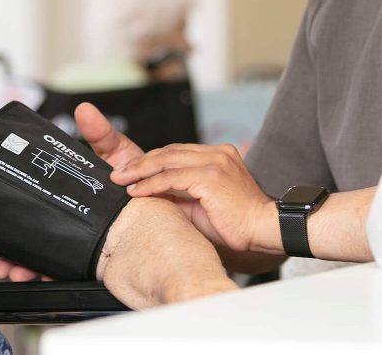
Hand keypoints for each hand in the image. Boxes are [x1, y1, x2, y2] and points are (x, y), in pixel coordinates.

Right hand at [0, 103, 142, 281]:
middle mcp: (69, 221)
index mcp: (69, 197)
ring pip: (45, 258)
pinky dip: (50, 275)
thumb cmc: (141, 180)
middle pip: (34, 236)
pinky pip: (68, 271)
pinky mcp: (94, 261)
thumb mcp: (120, 155)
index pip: (37, 203)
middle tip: (3, 259)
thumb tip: (85, 110)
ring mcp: (80, 242)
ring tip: (14, 269)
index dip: (16, 214)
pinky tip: (41, 276)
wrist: (171, 207)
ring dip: (25, 266)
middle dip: (12, 250)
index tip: (0, 221)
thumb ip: (102, 135)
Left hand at [110, 143, 273, 252]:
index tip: (130, 170)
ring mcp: (214, 161)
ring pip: (166, 160)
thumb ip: (180, 192)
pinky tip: (136, 191)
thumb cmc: (235, 223)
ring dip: (140, 170)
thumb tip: (151, 192)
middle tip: (118, 173)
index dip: (151, 160)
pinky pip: (171, 177)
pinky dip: (150, 184)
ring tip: (120, 179)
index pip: (176, 152)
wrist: (264, 228)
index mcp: (218, 154)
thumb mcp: (202, 202)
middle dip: (140, 162)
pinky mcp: (210, 176)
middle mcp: (216, 152)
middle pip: (168, 151)